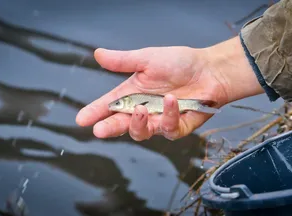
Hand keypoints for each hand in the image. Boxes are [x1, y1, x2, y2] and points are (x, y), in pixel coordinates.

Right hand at [75, 36, 263, 140]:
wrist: (209, 70)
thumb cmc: (179, 63)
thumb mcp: (148, 59)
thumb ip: (123, 61)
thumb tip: (98, 54)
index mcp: (133, 94)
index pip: (109, 105)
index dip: (95, 112)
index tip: (82, 119)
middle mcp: (144, 110)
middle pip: (122, 124)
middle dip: (110, 128)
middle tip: (100, 130)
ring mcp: (160, 120)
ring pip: (143, 132)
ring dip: (139, 123)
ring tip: (141, 109)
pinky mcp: (178, 127)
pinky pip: (168, 129)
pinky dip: (169, 116)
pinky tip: (172, 101)